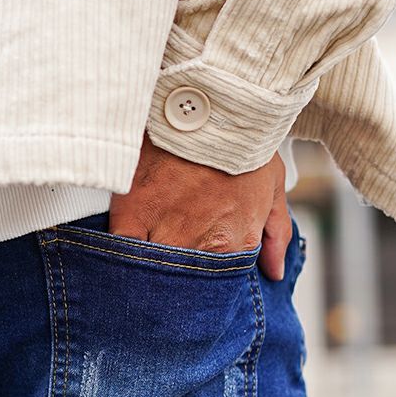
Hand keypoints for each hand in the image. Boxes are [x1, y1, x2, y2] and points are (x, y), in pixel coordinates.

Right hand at [109, 132, 292, 280]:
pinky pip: (120, 249)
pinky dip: (120, 257)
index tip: (194, 293)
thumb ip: (276, 235)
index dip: (202, 292)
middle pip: (178, 287)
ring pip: (149, 273)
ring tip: (141, 281)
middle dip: (172, 294)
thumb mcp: (273, 187)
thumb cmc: (244, 142)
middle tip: (164, 295)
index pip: (214, 287)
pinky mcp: (132, 212)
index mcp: (232, 243)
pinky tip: (119, 261)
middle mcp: (197, 245)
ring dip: (146, 279)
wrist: (211, 101)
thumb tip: (273, 272)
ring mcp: (163, 231)